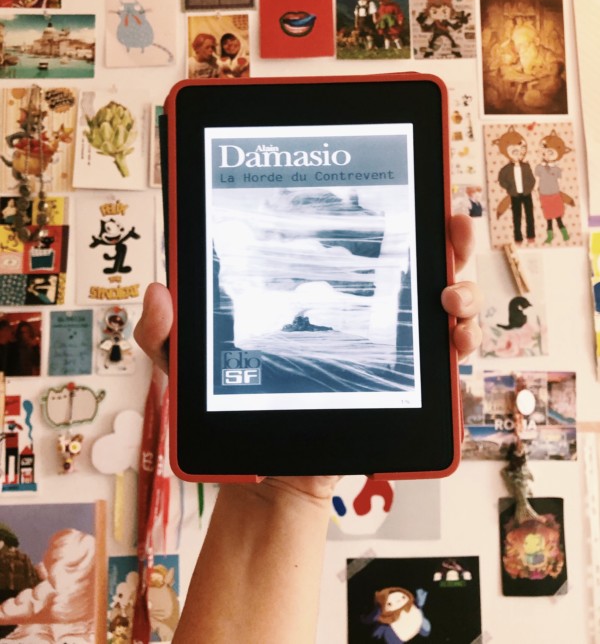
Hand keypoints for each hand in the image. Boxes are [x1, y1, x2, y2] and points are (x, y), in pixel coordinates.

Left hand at [134, 214, 480, 497]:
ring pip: (443, 300)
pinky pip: (444, 356)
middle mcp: (361, 305)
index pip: (356, 235)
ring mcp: (388, 341)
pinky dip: (462, 340)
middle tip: (453, 223)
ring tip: (449, 293)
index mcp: (315, 286)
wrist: (266, 475)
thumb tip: (160, 292)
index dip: (386, 207)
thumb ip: (166, 332)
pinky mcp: (406, 382)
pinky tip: (455, 336)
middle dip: (447, 236)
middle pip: (416, 257)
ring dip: (462, 286)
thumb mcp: (191, 365)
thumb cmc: (235, 408)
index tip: (404, 186)